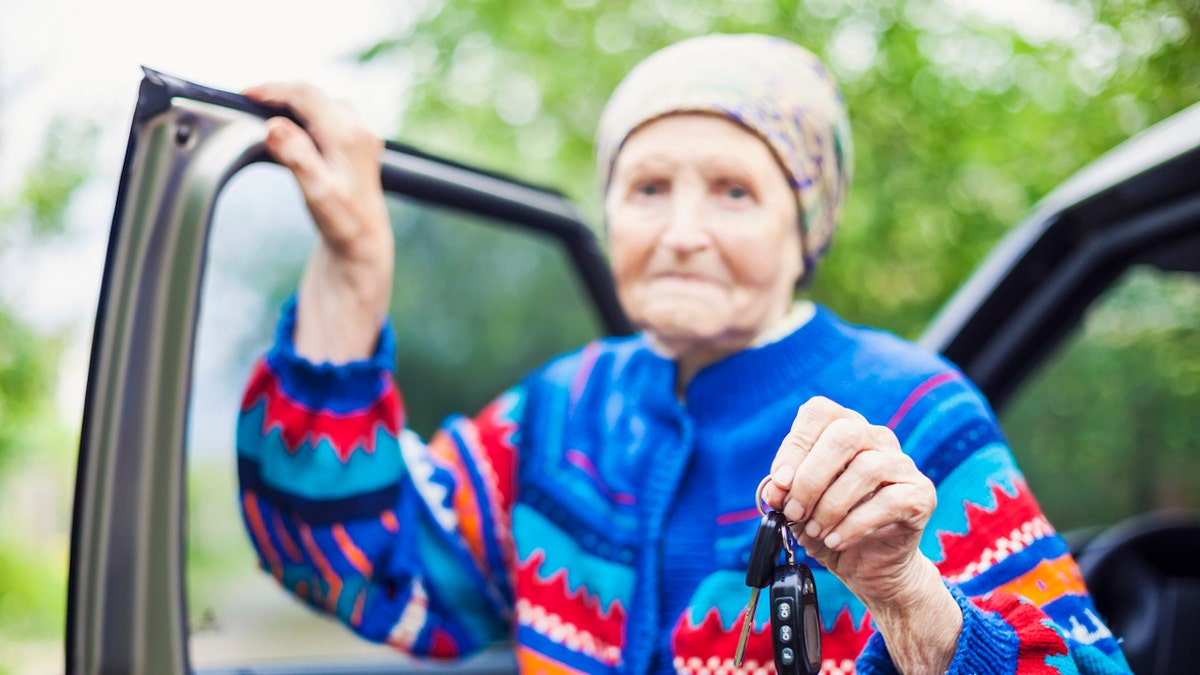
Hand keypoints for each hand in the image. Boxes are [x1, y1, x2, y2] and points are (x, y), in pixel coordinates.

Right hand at [244, 83, 393, 361]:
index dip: (272, 89)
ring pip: (323, 103)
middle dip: (280, 93)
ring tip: (267, 109)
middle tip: (249, 100)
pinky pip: (330, 115)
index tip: (244, 94)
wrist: (364, 240)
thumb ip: (296, 156)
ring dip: (295, 101)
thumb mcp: (315, 190)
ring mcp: (361, 135)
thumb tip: (273, 126)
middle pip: (313, 95)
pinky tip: (294, 125)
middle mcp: (358, 128)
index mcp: (346, 134)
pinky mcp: (360, 144)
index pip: (305, 95)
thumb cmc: (341, 219)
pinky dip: (308, 113)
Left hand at [762, 396, 959, 671]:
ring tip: (816, 531)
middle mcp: (876, 437)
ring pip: (867, 468)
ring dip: (831, 506)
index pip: (819, 412)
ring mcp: (902, 464)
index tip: (779, 486)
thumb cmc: (828, 526)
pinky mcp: (921, 494)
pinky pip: (889, 501)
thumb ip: (785, 491)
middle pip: (844, 435)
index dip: (794, 447)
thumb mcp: (796, 507)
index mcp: (843, 427)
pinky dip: (854, 525)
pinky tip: (836, 540)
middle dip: (811, 478)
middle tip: (795, 511)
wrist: (868, 567)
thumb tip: (776, 487)